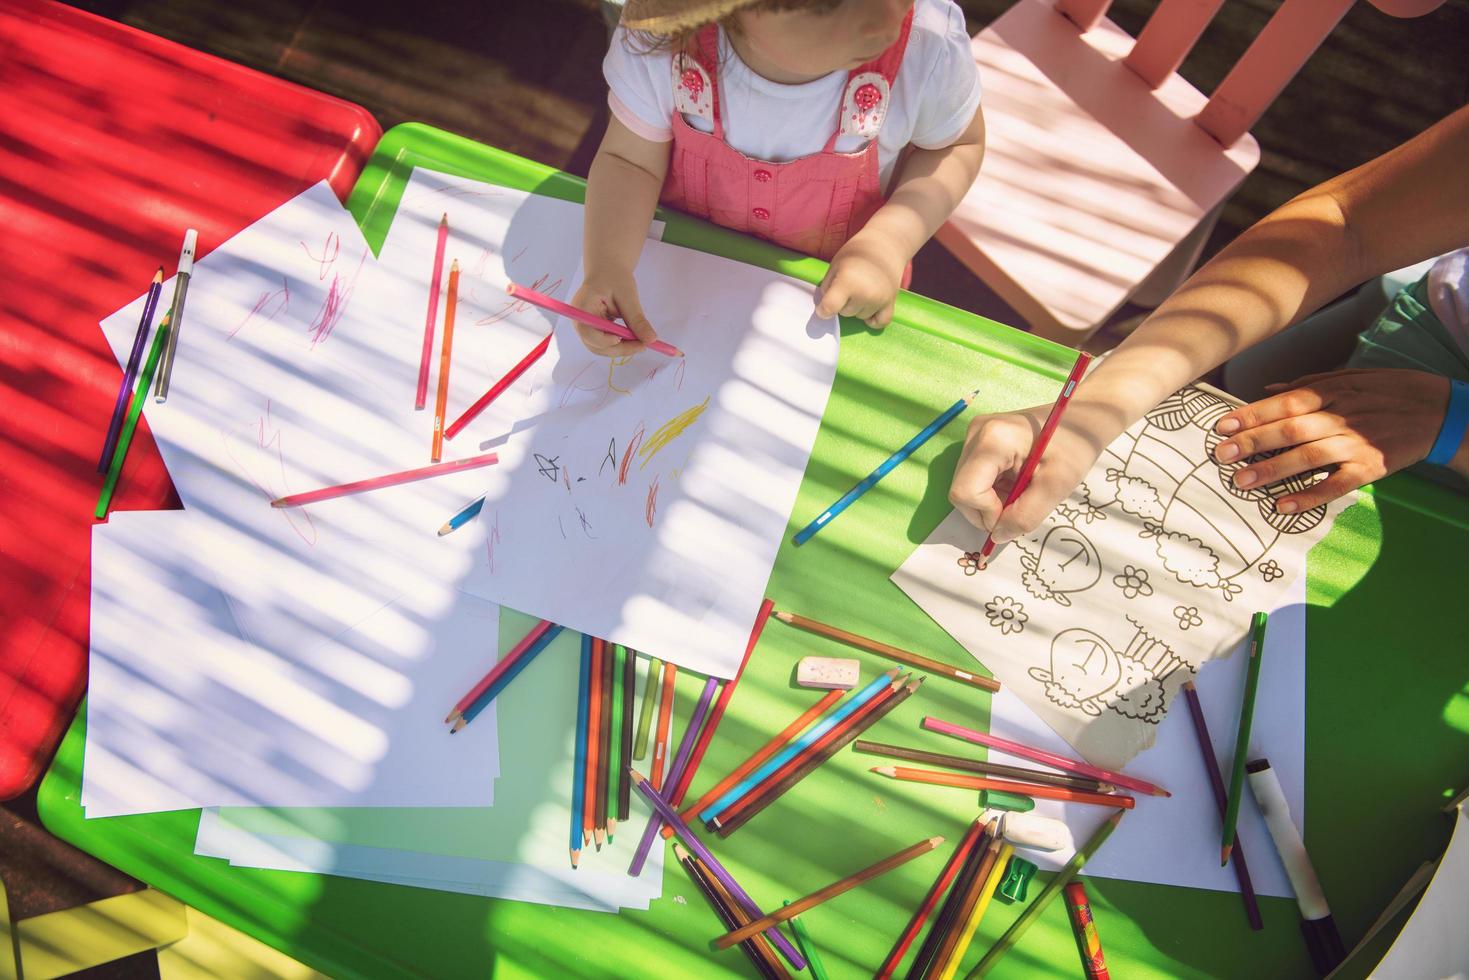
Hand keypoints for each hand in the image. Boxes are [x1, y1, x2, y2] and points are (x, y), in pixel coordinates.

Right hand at [569, 272, 659, 356]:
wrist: (608, 271)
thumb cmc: (615, 277)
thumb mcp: (628, 296)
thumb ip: (637, 319)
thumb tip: (650, 340)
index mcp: (581, 307)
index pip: (587, 331)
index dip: (604, 340)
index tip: (625, 338)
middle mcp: (579, 321)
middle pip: (595, 345)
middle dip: (619, 349)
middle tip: (643, 345)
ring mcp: (585, 328)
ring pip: (601, 348)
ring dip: (622, 349)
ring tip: (642, 342)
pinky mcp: (594, 331)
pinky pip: (605, 344)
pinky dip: (620, 345)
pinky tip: (634, 339)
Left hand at [814, 236, 903, 328]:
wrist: (886, 244)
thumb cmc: (857, 252)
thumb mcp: (835, 265)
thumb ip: (827, 287)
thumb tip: (825, 308)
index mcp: (848, 282)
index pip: (829, 308)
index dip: (823, 309)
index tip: (823, 306)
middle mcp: (864, 294)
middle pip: (844, 313)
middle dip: (843, 303)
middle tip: (849, 285)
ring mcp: (879, 300)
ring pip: (860, 317)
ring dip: (858, 308)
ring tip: (862, 288)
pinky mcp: (891, 302)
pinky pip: (880, 322)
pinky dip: (873, 320)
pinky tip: (869, 309)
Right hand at [949, 408, 1100, 541]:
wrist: (1081, 418)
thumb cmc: (1075, 446)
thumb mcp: (1056, 486)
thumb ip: (1025, 516)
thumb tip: (998, 536)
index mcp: (993, 440)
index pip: (965, 492)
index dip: (987, 514)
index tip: (1016, 513)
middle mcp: (975, 434)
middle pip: (960, 492)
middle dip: (987, 511)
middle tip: (1020, 508)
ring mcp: (974, 436)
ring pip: (965, 488)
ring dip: (991, 503)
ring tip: (1021, 493)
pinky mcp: (977, 442)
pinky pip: (973, 479)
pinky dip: (991, 492)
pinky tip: (1015, 484)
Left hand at [1211, 368, 1451, 511]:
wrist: (1440, 410)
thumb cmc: (1389, 391)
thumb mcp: (1350, 377)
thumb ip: (1307, 385)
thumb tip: (1267, 390)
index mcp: (1333, 393)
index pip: (1284, 403)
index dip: (1251, 415)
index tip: (1221, 426)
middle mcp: (1341, 417)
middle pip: (1290, 429)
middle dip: (1252, 442)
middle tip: (1220, 455)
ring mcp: (1356, 444)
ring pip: (1308, 457)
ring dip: (1272, 471)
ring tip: (1241, 482)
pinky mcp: (1372, 468)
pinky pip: (1337, 484)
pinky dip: (1310, 496)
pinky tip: (1284, 507)